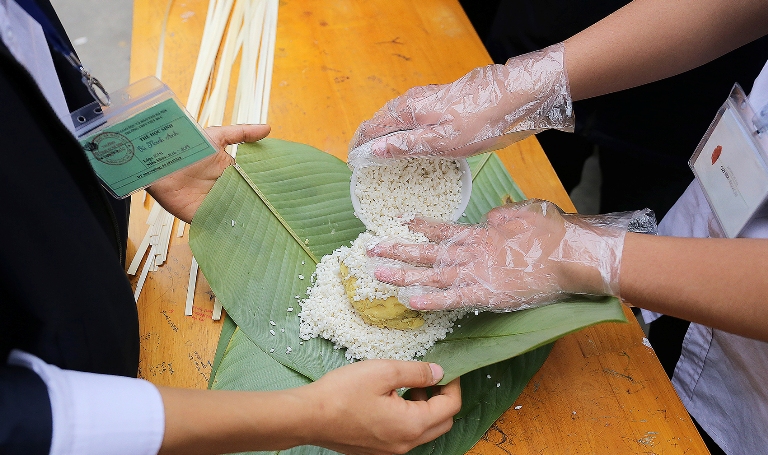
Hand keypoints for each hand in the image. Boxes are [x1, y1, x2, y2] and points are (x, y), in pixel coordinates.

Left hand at [147, 124, 270, 222]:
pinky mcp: (202, 217)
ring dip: (249, 219)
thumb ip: (242, 133)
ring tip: (269, 224)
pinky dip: (230, 229)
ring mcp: (215, 204)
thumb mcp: (216, 136)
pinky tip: (245, 232)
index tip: (285, 190)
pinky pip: (219, 225)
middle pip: (248, 201)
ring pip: (237, 214)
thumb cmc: (185, 146)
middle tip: (280, 211)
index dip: (266, 187)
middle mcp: (225, 190)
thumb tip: (268, 128)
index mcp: (231, 172)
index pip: (253, 182)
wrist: (158, 163)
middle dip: (262, 206)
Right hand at [302, 360, 460, 454]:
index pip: (450, 407)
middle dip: (443, 398)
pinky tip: (391, 399)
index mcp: (411, 425)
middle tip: (430, 376)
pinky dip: (409, 418)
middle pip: (442, 423)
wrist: (308, 417)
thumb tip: (439, 373)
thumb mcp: (384, 372)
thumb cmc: (343, 393)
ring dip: (425, 408)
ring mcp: (391, 451)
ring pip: (424, 431)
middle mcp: (405, 444)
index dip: (453, 384)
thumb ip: (417, 372)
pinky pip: (405, 436)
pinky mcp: (378, 450)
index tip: (447, 367)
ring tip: (408, 385)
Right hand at [348, 44, 572, 165]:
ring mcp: (425, 98)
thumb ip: (405, 146)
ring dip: (384, 135)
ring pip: (395, 118)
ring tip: (381, 155)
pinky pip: (410, 116)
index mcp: (408, 111)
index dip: (359, 146)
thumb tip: (373, 151)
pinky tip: (409, 141)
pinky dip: (401, 130)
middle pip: (380, 121)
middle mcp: (412, 101)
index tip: (353, 163)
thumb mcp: (441, 143)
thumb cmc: (480, 122)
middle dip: (368, 141)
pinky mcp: (439, 100)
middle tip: (364, 164)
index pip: (371, 128)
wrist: (513, 96)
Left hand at [369, 200, 651, 310]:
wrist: (570, 255)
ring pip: (431, 274)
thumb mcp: (525, 215)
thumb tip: (491, 217)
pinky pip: (452, 298)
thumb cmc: (553, 234)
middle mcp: (472, 252)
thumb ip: (503, 217)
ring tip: (377, 274)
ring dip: (403, 274)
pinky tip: (409, 301)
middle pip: (427, 251)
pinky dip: (431, 300)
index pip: (443, 230)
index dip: (421, 227)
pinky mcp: (485, 293)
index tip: (400, 222)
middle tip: (371, 249)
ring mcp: (476, 272)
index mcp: (480, 234)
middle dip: (398, 250)